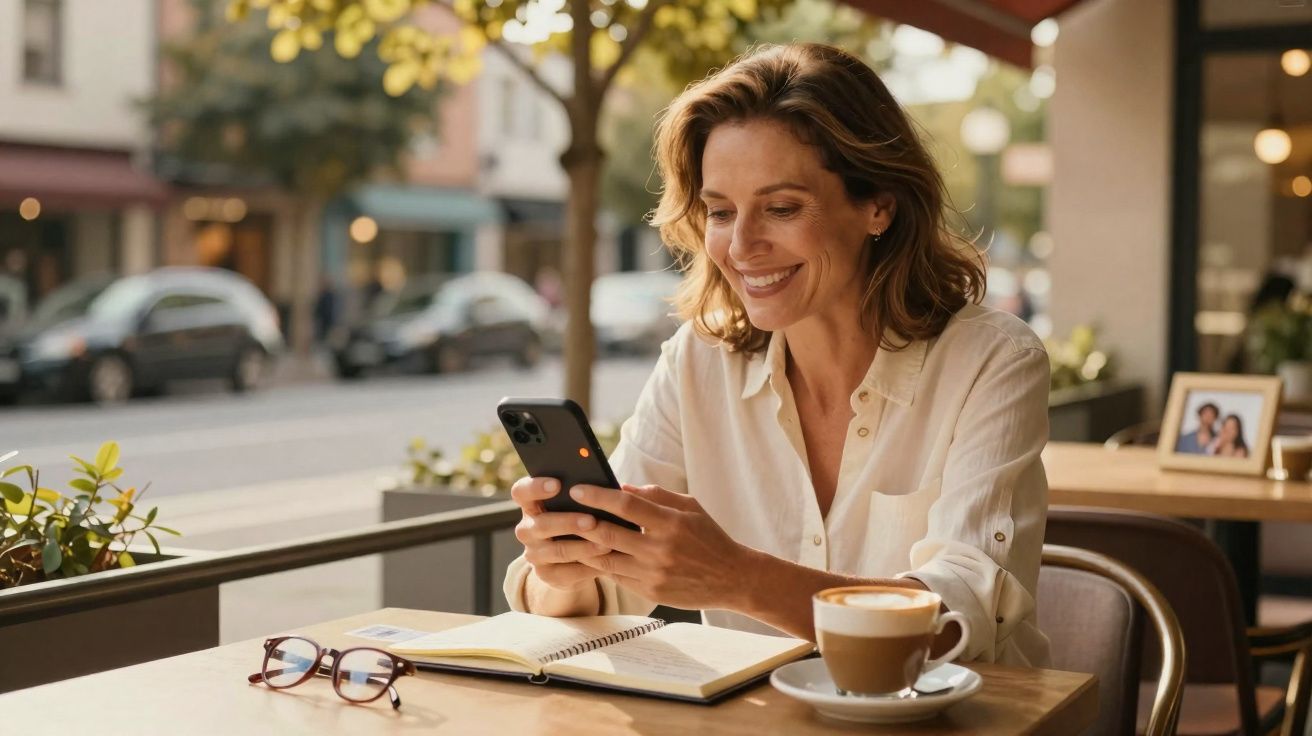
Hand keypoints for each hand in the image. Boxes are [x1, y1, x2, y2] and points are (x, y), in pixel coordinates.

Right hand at [510, 476, 610, 592]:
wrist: (573, 557)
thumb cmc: (578, 518)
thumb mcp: (575, 505)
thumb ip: (581, 496)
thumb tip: (604, 487)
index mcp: (530, 504)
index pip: (521, 492)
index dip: (535, 487)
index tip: (557, 484)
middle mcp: (526, 529)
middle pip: (541, 524)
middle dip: (569, 523)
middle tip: (592, 521)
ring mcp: (534, 554)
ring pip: (558, 551)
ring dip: (583, 547)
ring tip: (607, 544)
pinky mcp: (546, 575)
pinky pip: (567, 573)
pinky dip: (588, 566)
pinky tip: (605, 561)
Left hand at [569, 483, 750, 610]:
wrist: (731, 578)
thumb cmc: (709, 536)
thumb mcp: (689, 506)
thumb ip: (655, 495)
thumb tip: (621, 486)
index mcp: (670, 523)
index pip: (626, 504)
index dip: (598, 496)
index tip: (577, 489)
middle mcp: (660, 549)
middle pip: (608, 533)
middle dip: (581, 521)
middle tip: (564, 512)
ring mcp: (654, 574)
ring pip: (605, 559)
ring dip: (584, 546)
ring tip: (570, 535)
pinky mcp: (650, 592)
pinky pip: (616, 576)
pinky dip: (602, 564)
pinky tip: (591, 554)